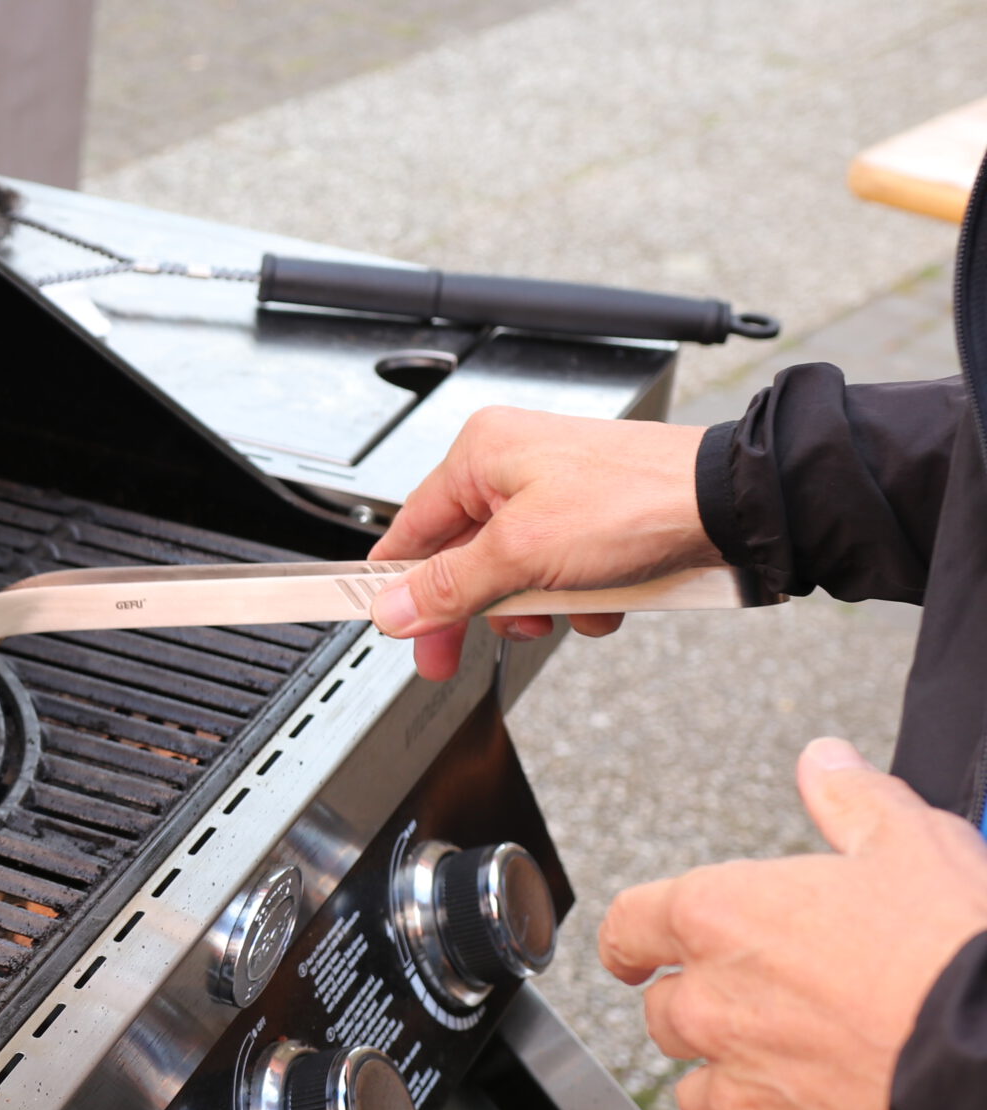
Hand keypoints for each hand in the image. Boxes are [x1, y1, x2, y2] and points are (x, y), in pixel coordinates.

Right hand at [367, 408, 719, 680]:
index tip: (378, 618)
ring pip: (514, 571)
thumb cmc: (637, 500)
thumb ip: (450, 586)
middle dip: (474, 607)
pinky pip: (560, 572)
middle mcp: (516, 465)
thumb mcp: (522, 554)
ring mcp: (558, 491)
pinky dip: (576, 597)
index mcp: (483, 453)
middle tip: (446, 657)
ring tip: (559, 612)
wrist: (732, 505)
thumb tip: (394, 607)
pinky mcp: (596, 518)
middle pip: (462, 556)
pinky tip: (600, 602)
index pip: (410, 527)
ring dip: (534, 605)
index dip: (393, 581)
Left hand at [599, 738, 986, 1109]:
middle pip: (667, 1015)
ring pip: (700, 1096)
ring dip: (738, 1088)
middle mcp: (711, 1007)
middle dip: (707, 1014)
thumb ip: (854, 802)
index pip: (630, 926)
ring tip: (810, 1079)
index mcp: (720, 919)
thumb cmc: (962, 957)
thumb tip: (823, 763)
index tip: (638, 953)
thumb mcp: (915, 846)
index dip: (634, 940)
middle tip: (774, 1017)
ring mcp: (739, 1095)